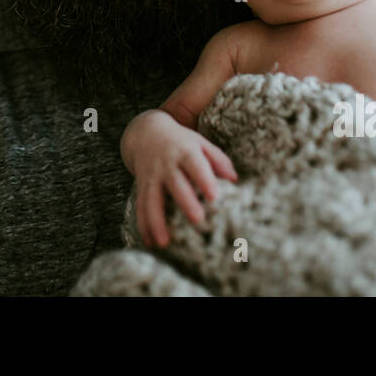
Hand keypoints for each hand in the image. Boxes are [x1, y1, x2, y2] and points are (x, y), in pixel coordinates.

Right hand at [131, 122, 237, 248]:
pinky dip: (143, 225)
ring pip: (152, 199)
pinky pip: (141, 206)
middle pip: (176, 184)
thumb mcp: (200, 143)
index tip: (214, 196)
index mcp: (184, 152)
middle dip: (185, 202)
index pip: (195, 164)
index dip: (204, 179)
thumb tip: (234, 179)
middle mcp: (166, 164)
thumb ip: (218, 159)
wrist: (146, 133)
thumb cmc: (181, 142)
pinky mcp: (142, 186)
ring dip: (157, 221)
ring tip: (164, 242)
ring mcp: (152, 176)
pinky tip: (149, 242)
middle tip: (197, 219)